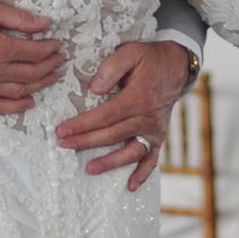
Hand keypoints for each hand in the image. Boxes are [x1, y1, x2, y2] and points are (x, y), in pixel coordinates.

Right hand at [0, 0, 63, 116]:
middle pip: (30, 73)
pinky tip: (29, 102)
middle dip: (50, 66)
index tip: (57, 45)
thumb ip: (18, 18)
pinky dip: (16, 107)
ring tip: (51, 77)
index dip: (50, 49)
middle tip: (59, 60)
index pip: (34, 52)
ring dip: (39, 85)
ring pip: (19, 91)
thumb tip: (45, 24)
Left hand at [58, 39, 198, 190]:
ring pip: (131, 151)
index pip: (104, 116)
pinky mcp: (159, 136)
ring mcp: (154, 130)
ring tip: (90, 169)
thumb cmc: (149, 59)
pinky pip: (153, 158)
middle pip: (112, 135)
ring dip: (111, 162)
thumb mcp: (130, 52)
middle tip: (64, 146)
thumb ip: (111, 68)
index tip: (62, 130)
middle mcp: (147, 118)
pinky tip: (131, 185)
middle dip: (86, 142)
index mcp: (137, 98)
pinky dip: (144, 173)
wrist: (176, 66)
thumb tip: (94, 90)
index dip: (82, 125)